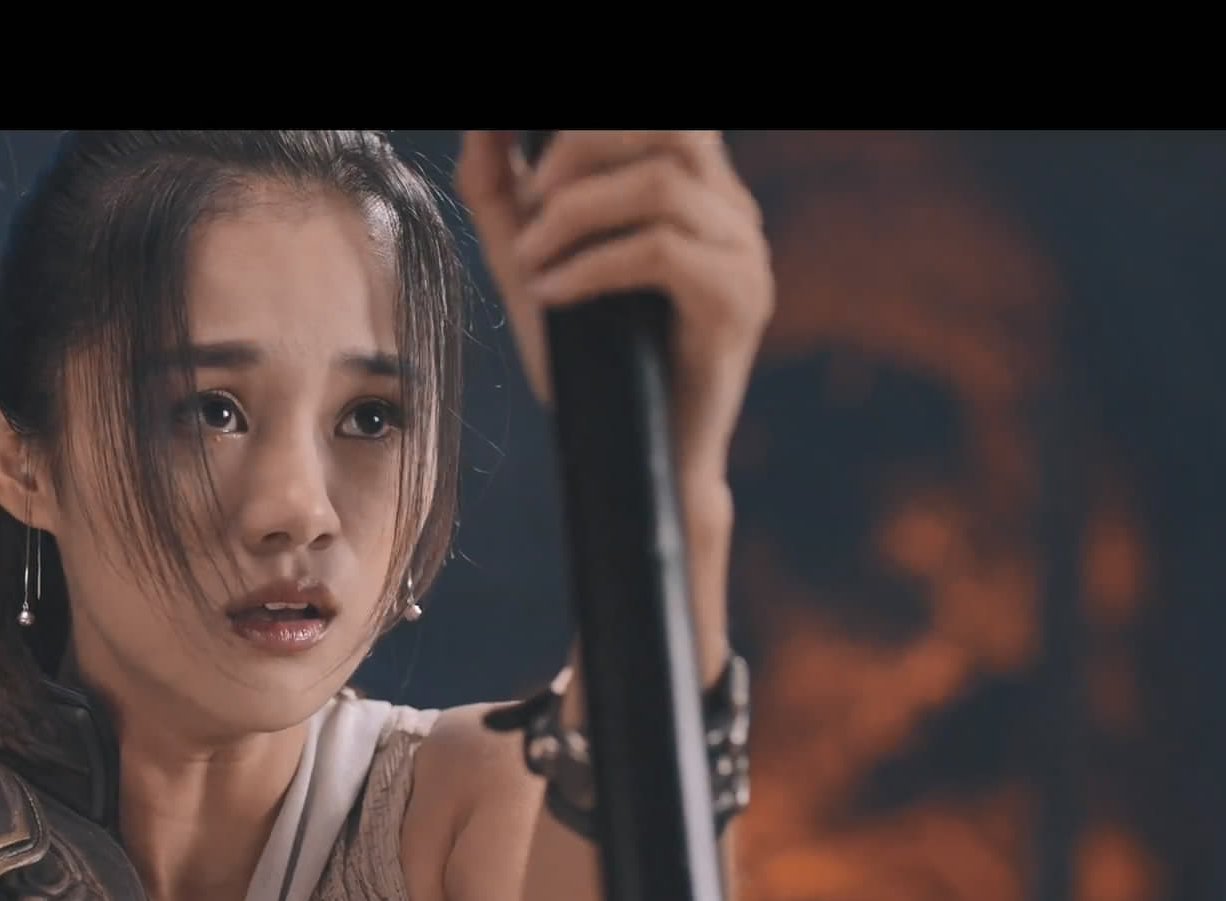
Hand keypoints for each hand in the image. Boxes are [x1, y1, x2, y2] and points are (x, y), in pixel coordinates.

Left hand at [453, 130, 772, 484]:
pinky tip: (551, 292)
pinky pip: (661, 253)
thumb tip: (484, 127)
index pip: (659, 117)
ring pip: (662, 184)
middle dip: (583, 146)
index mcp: (693, 188)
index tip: (519, 142)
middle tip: (529, 197)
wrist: (636, 458)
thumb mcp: (532, 265)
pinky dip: (591, 265)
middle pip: (671, 127)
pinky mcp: (736, 302)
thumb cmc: (591, 363)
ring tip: (529, 256)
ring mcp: (742, 253)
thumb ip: (503, 194)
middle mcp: (729, 209)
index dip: (587, 124)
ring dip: (576, 212)